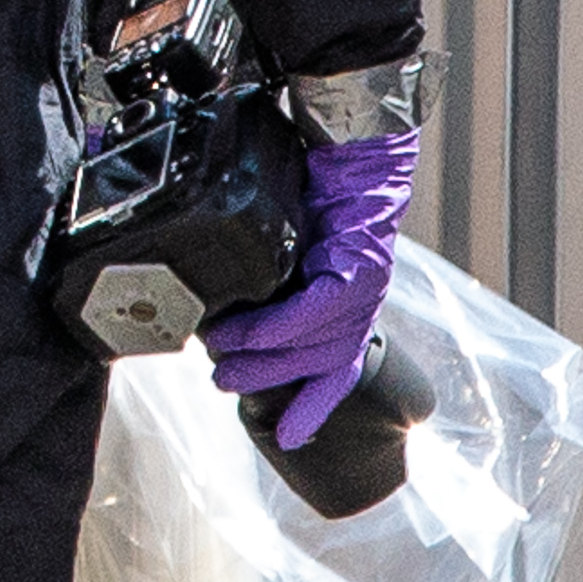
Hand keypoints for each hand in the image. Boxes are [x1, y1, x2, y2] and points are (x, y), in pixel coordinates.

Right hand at [205, 129, 420, 447]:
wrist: (352, 142)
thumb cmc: (317, 186)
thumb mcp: (291, 241)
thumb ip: (267, 275)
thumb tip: (216, 298)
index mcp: (350, 300)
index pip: (338, 367)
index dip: (315, 405)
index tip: (289, 438)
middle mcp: (363, 300)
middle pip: (320, 365)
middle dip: (269, 382)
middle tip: (221, 382)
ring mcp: (366, 286)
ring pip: (313, 343)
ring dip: (261, 353)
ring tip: (217, 348)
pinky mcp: (359, 266)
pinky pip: (316, 311)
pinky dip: (280, 326)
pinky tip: (248, 329)